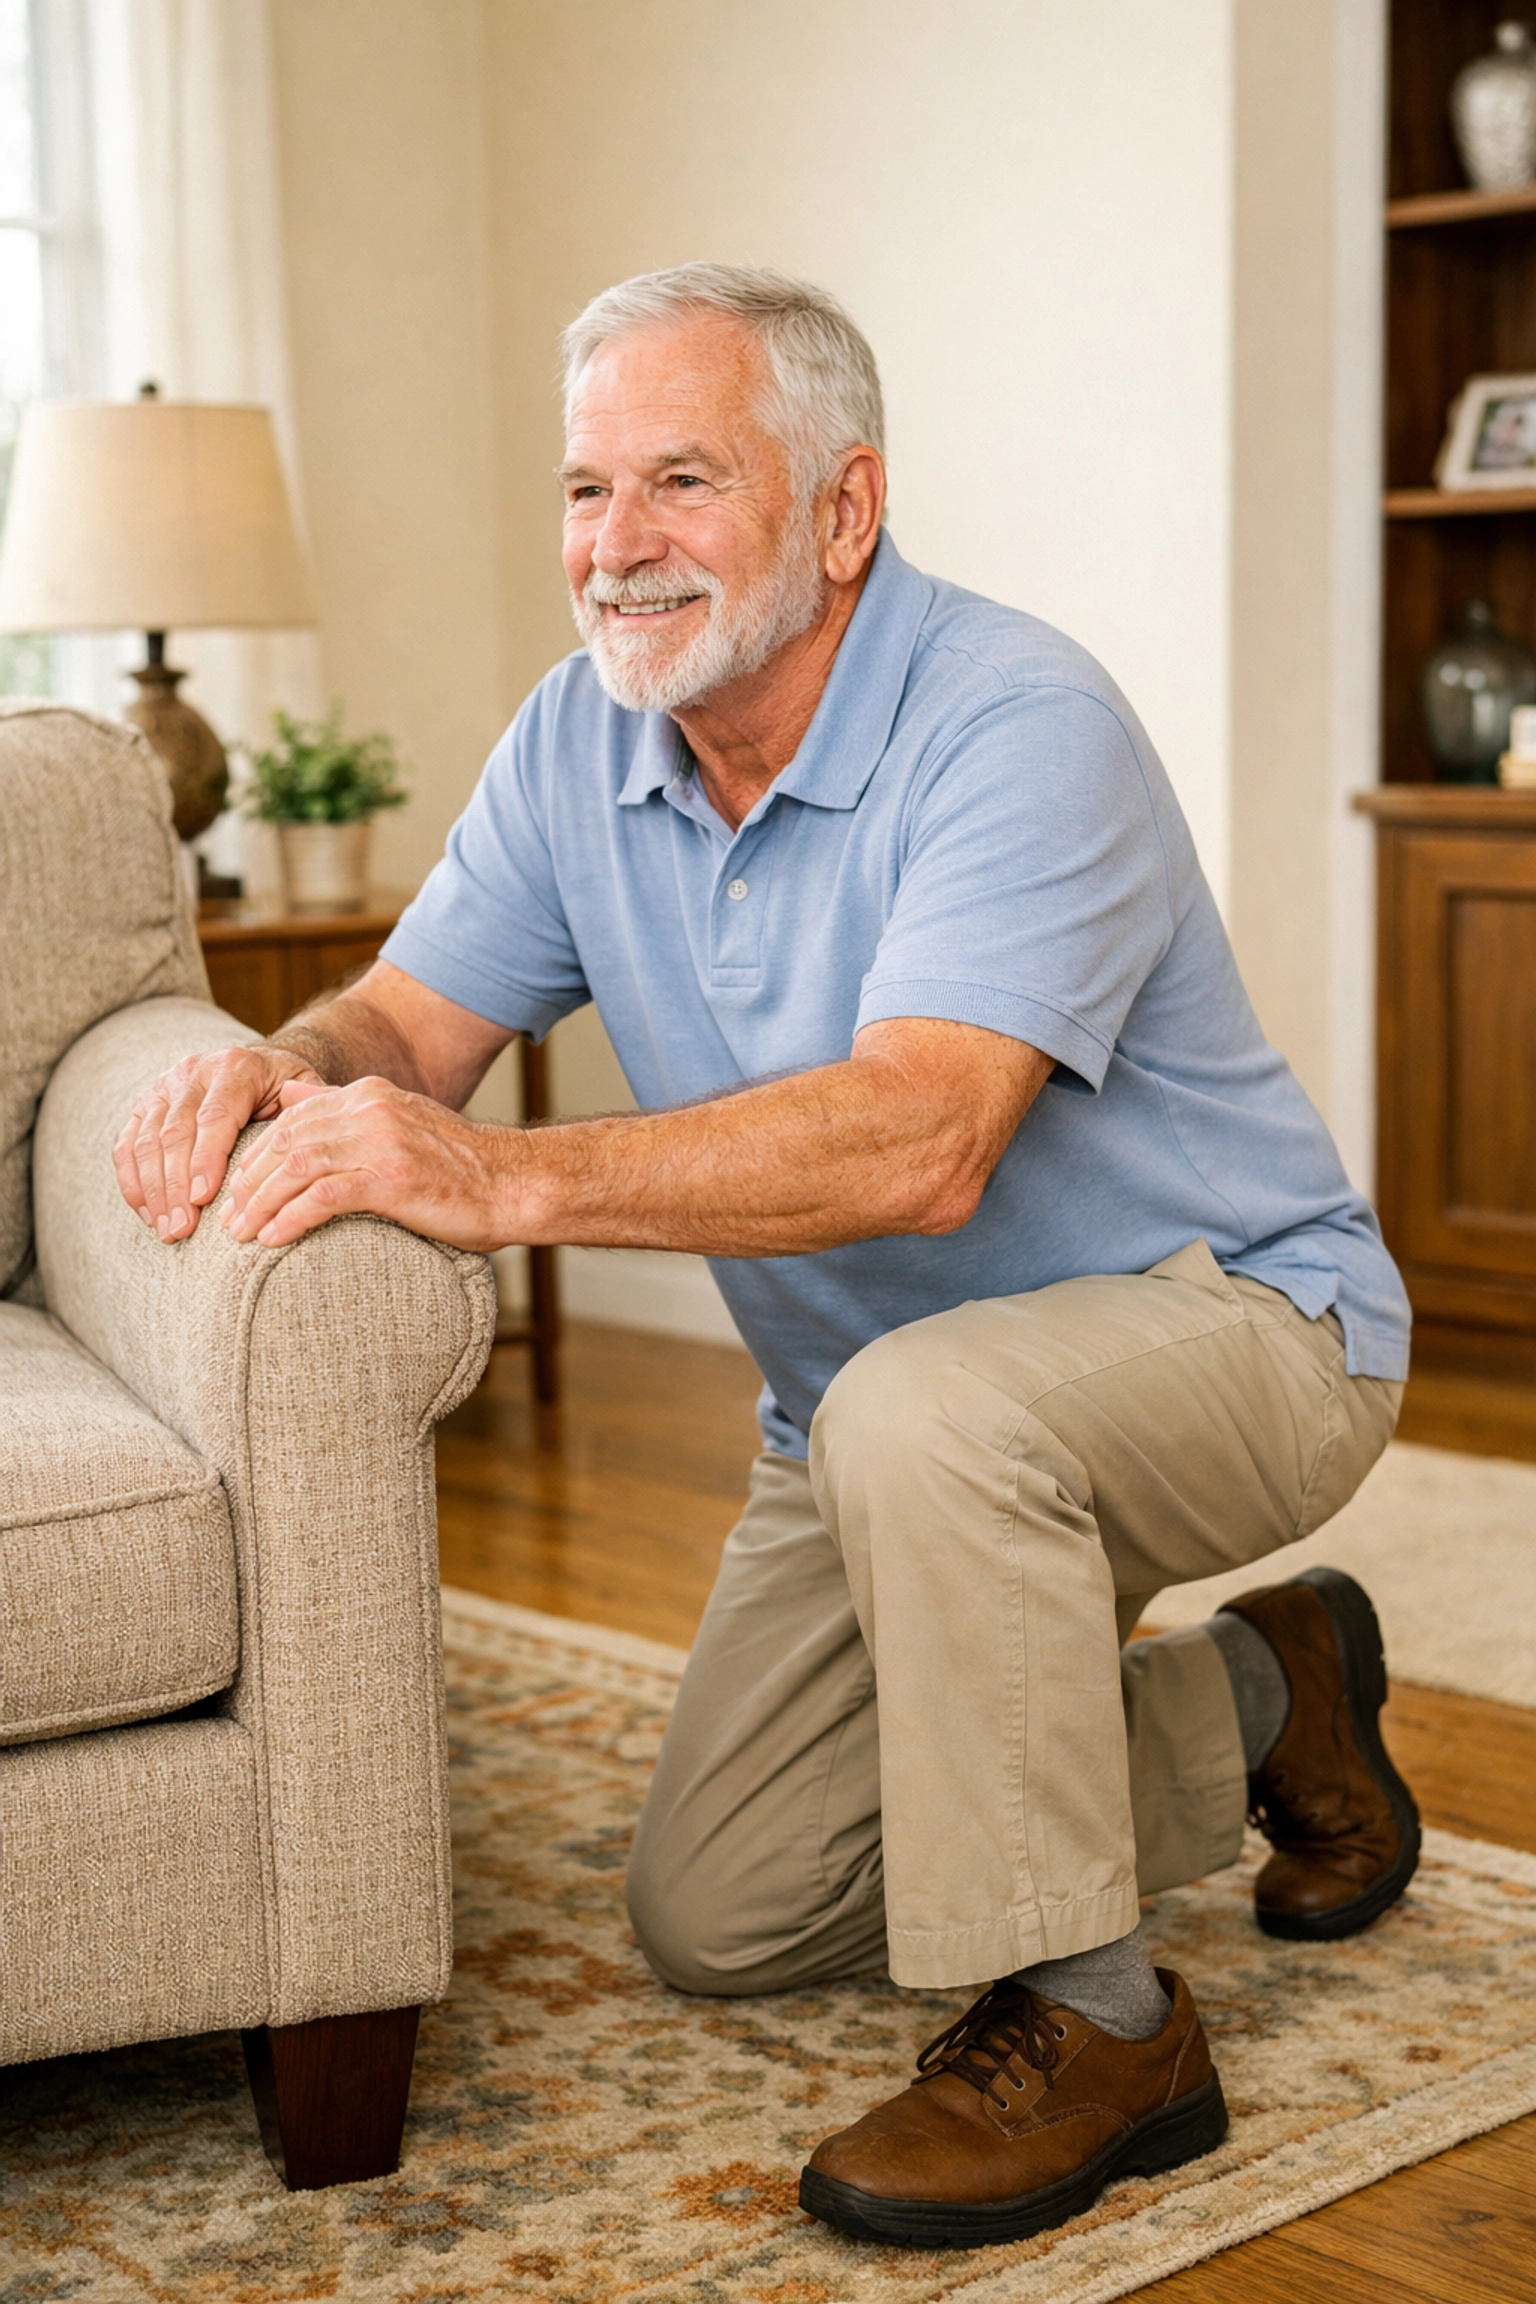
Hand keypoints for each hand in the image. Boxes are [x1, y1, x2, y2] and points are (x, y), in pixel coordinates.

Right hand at [114, 1045, 323, 1240]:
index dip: (206, 1158)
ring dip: (153, 1191)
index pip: (215, 1116)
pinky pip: (126, 1146)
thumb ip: (316, 1109)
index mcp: (236, 1067)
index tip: (205, 1199)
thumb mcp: (305, 1091)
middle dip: (176, 1186)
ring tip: (167, 1231)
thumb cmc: (286, 1089)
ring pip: (146, 1142)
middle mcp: (193, 1072)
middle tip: (182, 1229)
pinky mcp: (143, 1107)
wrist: (257, 1067)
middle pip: (175, 1133)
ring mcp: (163, 1088)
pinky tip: (149, 1215)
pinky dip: (134, 1183)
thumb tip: (330, 1130)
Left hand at [220, 1075, 515, 1250]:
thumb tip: (293, 1096)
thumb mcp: (399, 1122)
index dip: (257, 1153)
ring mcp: (381, 1141)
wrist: (514, 1184)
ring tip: (241, 1233)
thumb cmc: (459, 1167)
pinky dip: (291, 1218)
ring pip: (297, 1167)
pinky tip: (273, 1239)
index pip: (293, 1118)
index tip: (237, 1187)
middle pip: (287, 1141)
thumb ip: (345, 1110)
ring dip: (261, 1203)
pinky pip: (324, 1196)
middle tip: (228, 1215)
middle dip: (249, 1180)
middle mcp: (370, 1109)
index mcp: (368, 1094)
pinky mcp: (392, 1178)